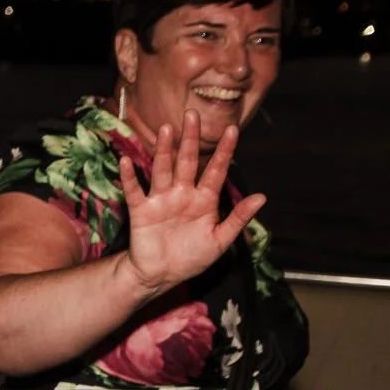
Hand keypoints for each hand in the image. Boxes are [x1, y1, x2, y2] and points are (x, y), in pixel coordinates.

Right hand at [117, 112, 264, 299]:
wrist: (162, 275)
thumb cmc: (192, 258)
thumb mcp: (220, 240)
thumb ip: (239, 218)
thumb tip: (262, 197)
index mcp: (205, 200)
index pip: (216, 170)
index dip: (224, 151)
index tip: (232, 130)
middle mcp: (183, 194)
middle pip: (187, 161)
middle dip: (190, 139)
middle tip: (192, 114)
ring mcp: (162, 200)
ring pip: (164, 170)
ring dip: (164, 150)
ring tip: (166, 129)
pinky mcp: (143, 211)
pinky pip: (136, 191)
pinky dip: (131, 177)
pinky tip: (127, 162)